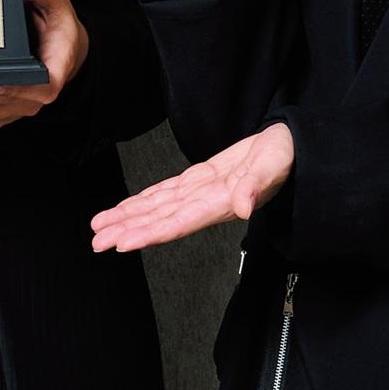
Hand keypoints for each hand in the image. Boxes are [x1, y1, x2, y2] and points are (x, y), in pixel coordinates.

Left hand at [89, 122, 294, 251]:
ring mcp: (200, 192)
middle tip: (96, 241)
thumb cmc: (286, 157)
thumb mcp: (273, 166)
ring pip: (157, 207)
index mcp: (219, 202)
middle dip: (127, 230)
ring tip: (100, 226)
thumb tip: (243, 206)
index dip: (149, 233)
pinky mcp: (200, 179)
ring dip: (129, 217)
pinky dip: (144, 200)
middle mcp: (205, 202)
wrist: (292, 146)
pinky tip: (128, 206)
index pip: (177, 222)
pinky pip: (166, 192)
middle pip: (159, 219)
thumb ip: (255, 185)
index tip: (122, 243)